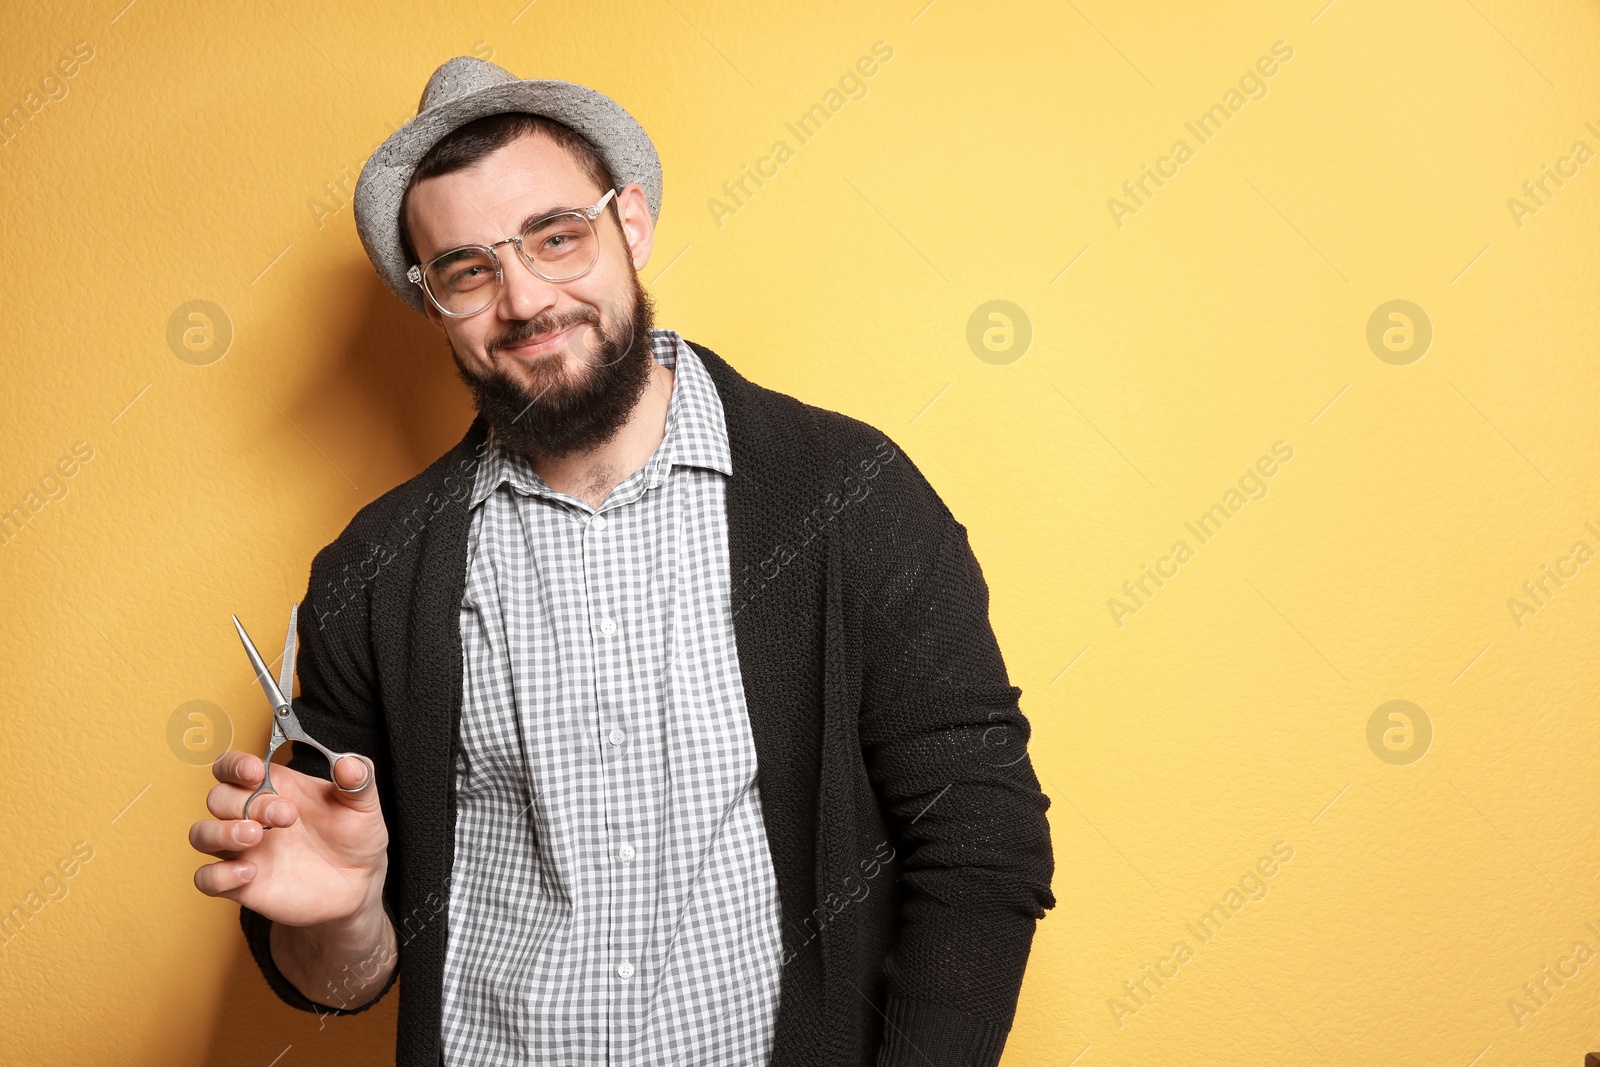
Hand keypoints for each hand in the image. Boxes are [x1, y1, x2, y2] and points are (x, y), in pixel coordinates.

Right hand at [191, 750, 388, 927]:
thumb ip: (358, 780)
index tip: (254, 770)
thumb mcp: (363, 805)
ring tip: (256, 836)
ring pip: (202, 834)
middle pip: (218, 798)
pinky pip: (207, 879)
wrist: (358, 885)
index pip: (233, 767)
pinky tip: (249, 872)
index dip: (234, 765)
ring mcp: (244, 850)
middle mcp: (252, 815)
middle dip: (244, 802)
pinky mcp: (242, 884)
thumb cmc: (354, 837)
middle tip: (285, 815)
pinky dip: (218, 875)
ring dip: (221, 832)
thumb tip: (348, 763)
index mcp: (275, 787)